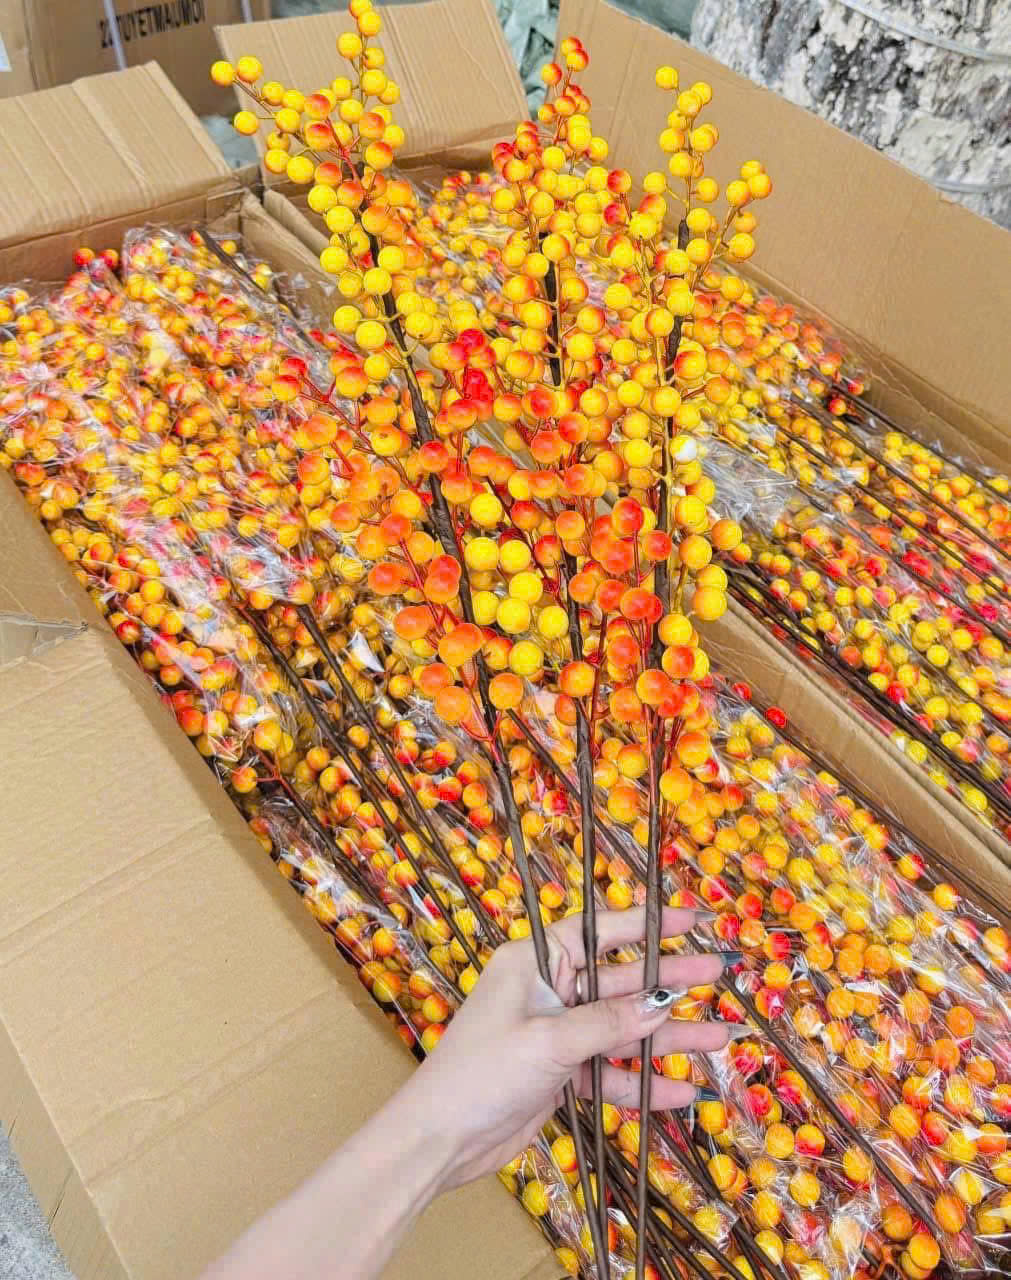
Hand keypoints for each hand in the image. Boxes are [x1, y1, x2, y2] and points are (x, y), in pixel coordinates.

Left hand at [399, 906, 738, 1189]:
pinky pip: (611, 1072)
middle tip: (720, 973)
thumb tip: (662, 1001)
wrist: (440, 1140)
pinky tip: (682, 1091)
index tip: (693, 921)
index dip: (647, 923)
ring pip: (622, 1028)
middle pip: (620, 980)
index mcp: (534, 961)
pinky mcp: (561, 1074)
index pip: (599, 930)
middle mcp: (549, 990)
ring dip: (667, 1036)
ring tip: (719, 1038)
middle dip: (669, 980)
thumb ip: (607, 1023)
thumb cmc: (482, 1073)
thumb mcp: (548, 1040)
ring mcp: (557, 1034)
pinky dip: (642, 1083)